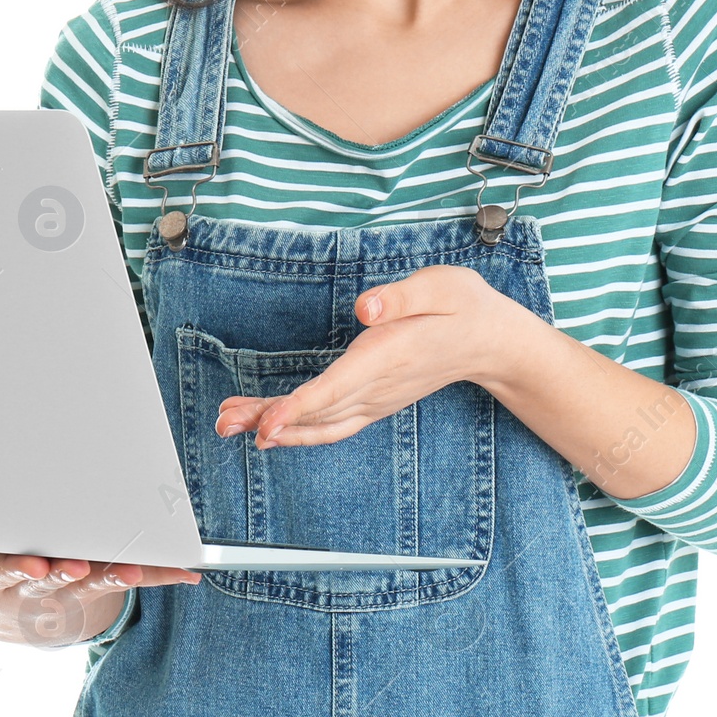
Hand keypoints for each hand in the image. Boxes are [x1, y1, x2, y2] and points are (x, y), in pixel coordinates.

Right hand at [0, 540, 200, 646]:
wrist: (10, 615)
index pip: (7, 573)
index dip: (21, 570)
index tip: (36, 563)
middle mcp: (36, 583)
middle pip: (56, 577)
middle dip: (72, 571)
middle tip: (84, 565)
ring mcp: (72, 582)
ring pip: (97, 577)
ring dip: (119, 573)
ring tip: (139, 566)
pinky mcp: (102, 573)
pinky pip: (135, 572)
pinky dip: (162, 570)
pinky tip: (189, 568)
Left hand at [215, 263, 517, 448]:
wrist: (491, 341)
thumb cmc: (464, 307)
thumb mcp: (441, 287)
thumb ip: (402, 297)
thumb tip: (366, 307)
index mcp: (388, 356)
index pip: (337, 389)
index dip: (298, 409)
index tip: (266, 424)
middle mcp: (378, 386)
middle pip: (317, 412)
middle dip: (268, 419)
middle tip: (225, 421)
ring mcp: (375, 400)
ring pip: (319, 423)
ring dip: (274, 426)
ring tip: (230, 422)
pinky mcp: (373, 401)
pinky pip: (331, 425)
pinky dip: (297, 430)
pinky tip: (269, 427)